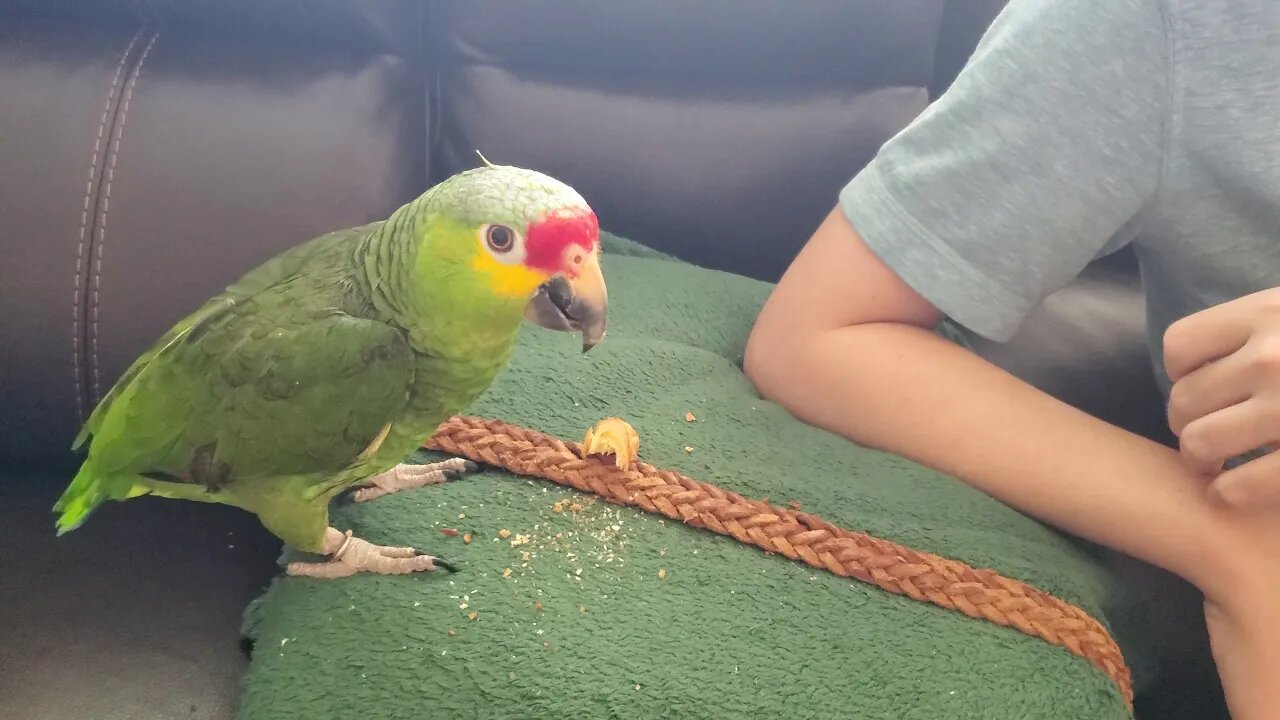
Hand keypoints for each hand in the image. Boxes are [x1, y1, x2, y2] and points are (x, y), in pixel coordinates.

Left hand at [1165, 288, 1279, 504]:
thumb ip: (1255, 328)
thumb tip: (1202, 359)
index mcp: (1267, 315)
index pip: (1178, 346)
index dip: (1182, 372)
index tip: (1205, 384)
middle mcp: (1272, 358)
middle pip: (1182, 399)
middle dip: (1190, 421)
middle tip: (1214, 430)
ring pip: (1198, 444)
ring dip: (1203, 459)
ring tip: (1221, 461)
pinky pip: (1237, 487)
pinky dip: (1229, 493)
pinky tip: (1240, 489)